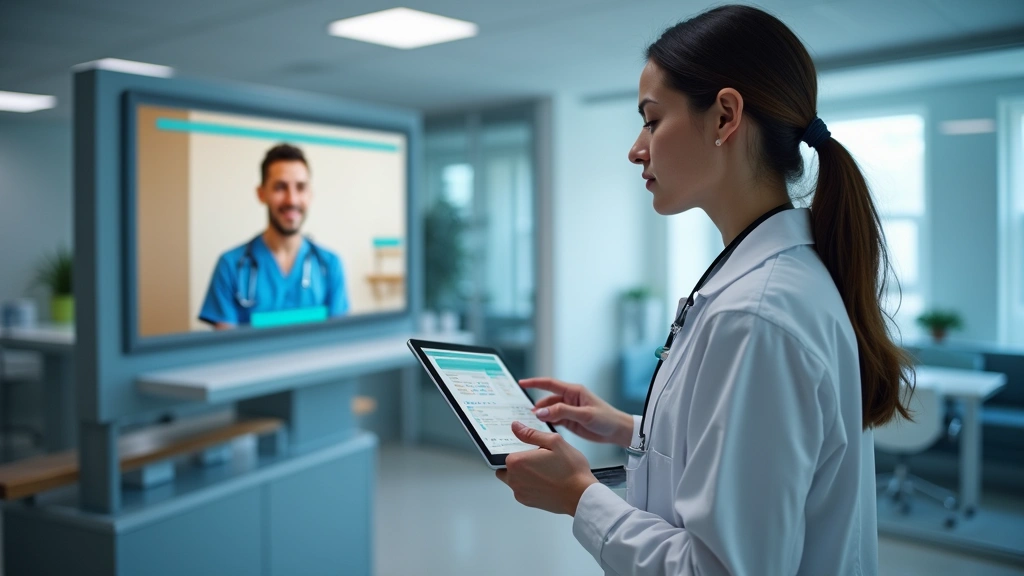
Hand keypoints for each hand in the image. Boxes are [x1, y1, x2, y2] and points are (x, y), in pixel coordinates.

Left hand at [496, 421, 597, 515]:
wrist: (581, 495)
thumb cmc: (571, 471)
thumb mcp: (554, 442)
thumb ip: (531, 434)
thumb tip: (516, 427)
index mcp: (517, 462)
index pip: (507, 451)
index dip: (521, 449)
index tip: (532, 450)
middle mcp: (514, 479)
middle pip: (507, 466)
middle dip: (519, 462)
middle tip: (538, 460)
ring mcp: (520, 492)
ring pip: (514, 479)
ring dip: (524, 474)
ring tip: (545, 471)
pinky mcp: (528, 502)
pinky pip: (523, 490)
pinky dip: (530, 485)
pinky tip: (547, 481)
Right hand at [520, 377, 634, 446]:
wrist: (618, 431)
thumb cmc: (606, 418)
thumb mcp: (585, 415)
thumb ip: (563, 412)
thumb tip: (541, 411)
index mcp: (573, 391)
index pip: (549, 384)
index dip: (534, 383)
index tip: (521, 383)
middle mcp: (569, 399)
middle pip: (547, 400)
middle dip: (535, 405)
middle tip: (521, 413)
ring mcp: (568, 410)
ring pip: (549, 411)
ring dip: (540, 415)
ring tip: (528, 422)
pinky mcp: (569, 421)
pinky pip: (553, 420)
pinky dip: (546, 423)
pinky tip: (539, 428)